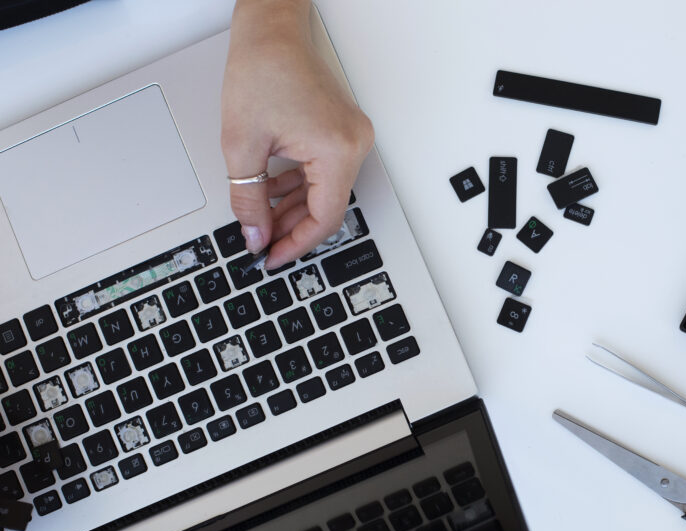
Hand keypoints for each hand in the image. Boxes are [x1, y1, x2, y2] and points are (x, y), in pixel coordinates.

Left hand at [221, 0, 372, 269]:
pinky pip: (325, 171)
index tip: (272, 256)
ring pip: (325, 191)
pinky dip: (300, 185)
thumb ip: (247, 199)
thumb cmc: (262, 68)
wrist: (271, 30)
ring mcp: (353, 137)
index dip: (296, 244)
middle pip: (327, 207)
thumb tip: (254, 234)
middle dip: (291, 227)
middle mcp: (355, 145)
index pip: (325, 218)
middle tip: (262, 241)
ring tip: (261, 217)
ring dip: (293, 207)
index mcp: (338, 150)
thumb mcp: (242, 144)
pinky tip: (273, 191)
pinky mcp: (343, 131)